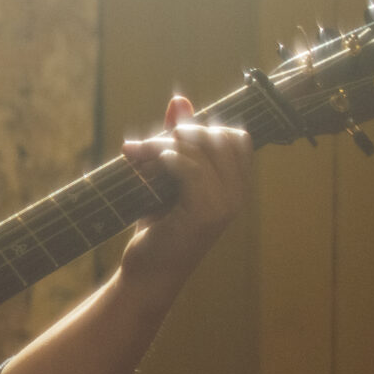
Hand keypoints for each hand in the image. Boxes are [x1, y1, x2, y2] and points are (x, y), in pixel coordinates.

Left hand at [118, 95, 251, 306]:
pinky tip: (143, 166)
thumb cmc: (157, 227)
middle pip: (218, 135)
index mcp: (235, 184)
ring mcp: (226, 203)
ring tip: (136, 157)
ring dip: (161, 145)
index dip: (200, 128)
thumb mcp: (166, 178)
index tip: (164, 140)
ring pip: (201, 148)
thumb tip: (180, 100)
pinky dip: (163, 159)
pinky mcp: (206, 213)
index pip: (235, 135)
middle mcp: (238, 193)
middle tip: (144, 149)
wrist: (147, 273)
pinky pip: (190, 167)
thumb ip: (176, 141)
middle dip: (178, 133)